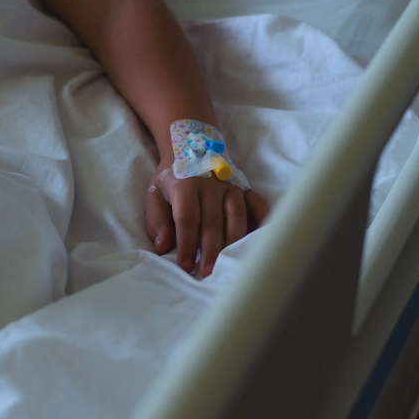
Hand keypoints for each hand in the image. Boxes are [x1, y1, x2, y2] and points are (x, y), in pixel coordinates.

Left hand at [145, 162, 269, 277]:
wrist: (191, 145)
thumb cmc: (172, 178)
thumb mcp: (154, 195)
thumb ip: (157, 221)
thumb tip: (163, 247)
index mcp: (186, 186)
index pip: (187, 218)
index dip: (186, 244)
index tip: (185, 266)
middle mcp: (211, 185)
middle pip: (213, 221)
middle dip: (210, 250)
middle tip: (207, 273)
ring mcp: (230, 186)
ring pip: (236, 216)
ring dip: (233, 241)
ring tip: (229, 263)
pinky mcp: (244, 187)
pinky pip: (257, 203)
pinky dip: (263, 219)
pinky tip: (263, 237)